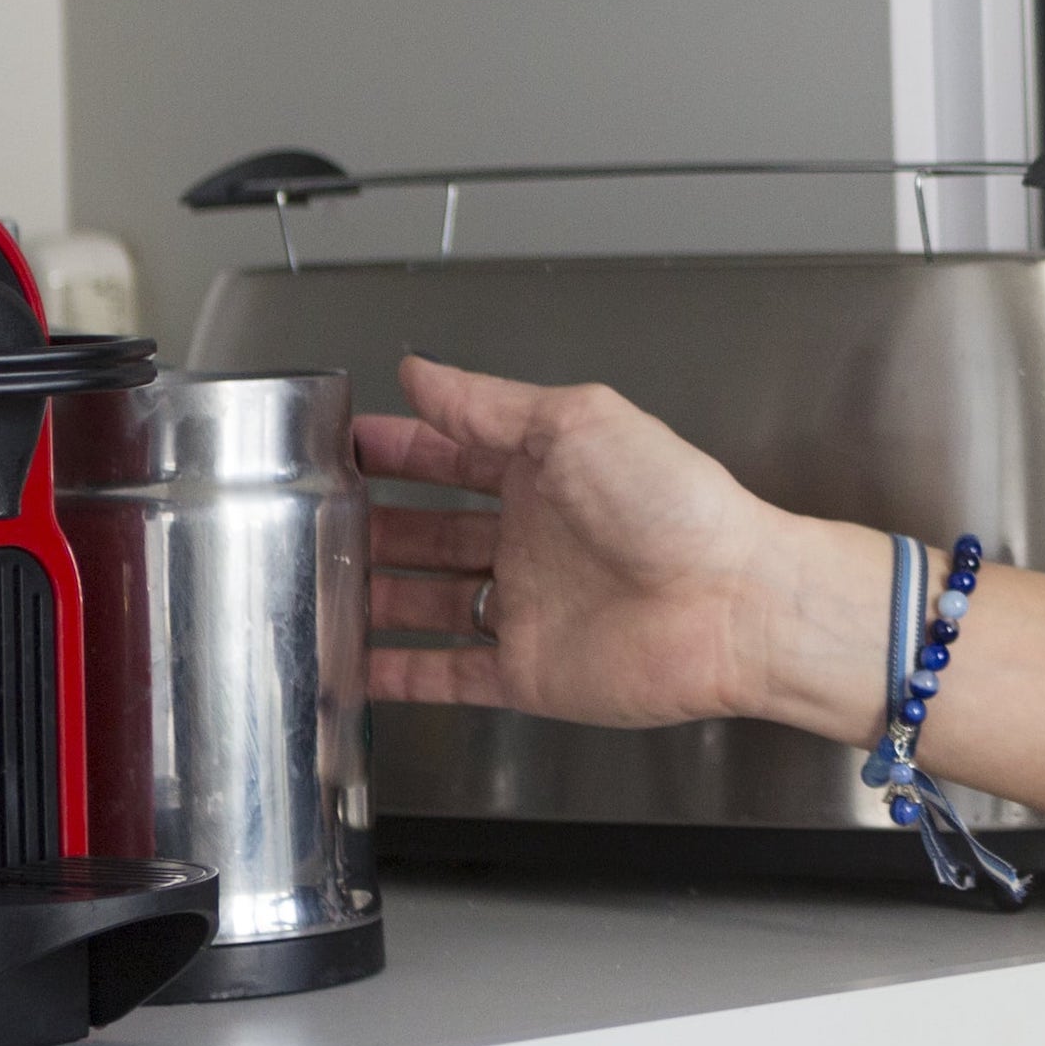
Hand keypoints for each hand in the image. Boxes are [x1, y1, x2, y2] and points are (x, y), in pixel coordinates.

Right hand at [361, 355, 877, 737]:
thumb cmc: (678, 505)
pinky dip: (398, 673)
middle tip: (310, 518)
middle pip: (432, 531)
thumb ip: (488, 404)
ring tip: (313, 586)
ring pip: (428, 601)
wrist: (734, 602)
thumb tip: (422, 371)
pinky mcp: (530, 671)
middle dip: (374, 523)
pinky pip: (448, 675)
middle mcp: (536, 539)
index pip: (453, 455)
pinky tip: (353, 666)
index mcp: (549, 472)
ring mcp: (530, 607)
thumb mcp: (576, 422)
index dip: (398, 449)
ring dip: (374, 594)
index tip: (341, 443)